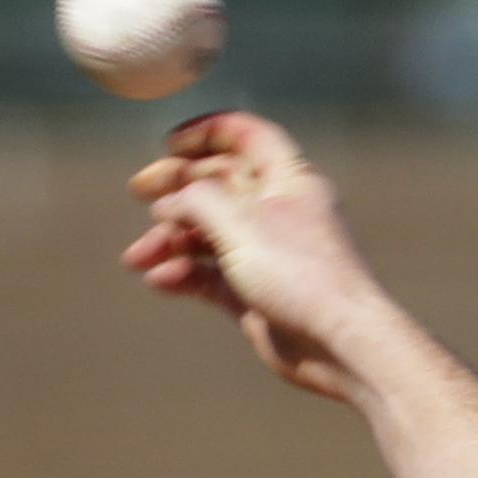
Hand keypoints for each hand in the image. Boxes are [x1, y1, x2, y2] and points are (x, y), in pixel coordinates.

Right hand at [121, 111, 387, 402]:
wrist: (340, 345)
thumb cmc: (300, 274)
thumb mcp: (239, 221)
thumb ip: (196, 198)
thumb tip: (170, 201)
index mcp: (289, 180)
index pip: (248, 137)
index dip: (208, 132)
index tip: (169, 143)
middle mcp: (279, 213)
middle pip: (219, 184)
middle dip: (177, 187)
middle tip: (140, 192)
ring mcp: (267, 256)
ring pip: (208, 234)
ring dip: (170, 240)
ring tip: (137, 258)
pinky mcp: (256, 295)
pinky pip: (210, 276)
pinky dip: (183, 274)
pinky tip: (158, 280)